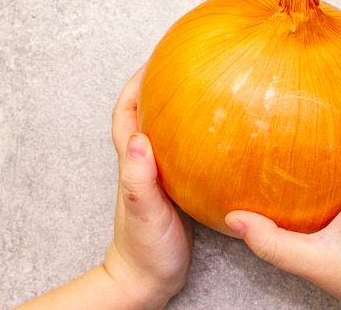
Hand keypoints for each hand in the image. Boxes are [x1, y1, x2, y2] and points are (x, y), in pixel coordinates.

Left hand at [106, 64, 193, 308]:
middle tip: (180, 68)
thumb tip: (140, 140)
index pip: (126, 113)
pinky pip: (183, 154)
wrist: (148, 280)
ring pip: (165, 132)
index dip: (136, 84)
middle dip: (156, 87)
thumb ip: (139, 179)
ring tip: (199, 92)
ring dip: (175, 109)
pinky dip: (193, 139)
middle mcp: (144, 164)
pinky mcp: (175, 190)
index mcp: (133, 163)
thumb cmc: (144, 249)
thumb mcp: (143, 212)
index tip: (153, 61)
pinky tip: (213, 138)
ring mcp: (159, 177)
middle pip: (144, 114)